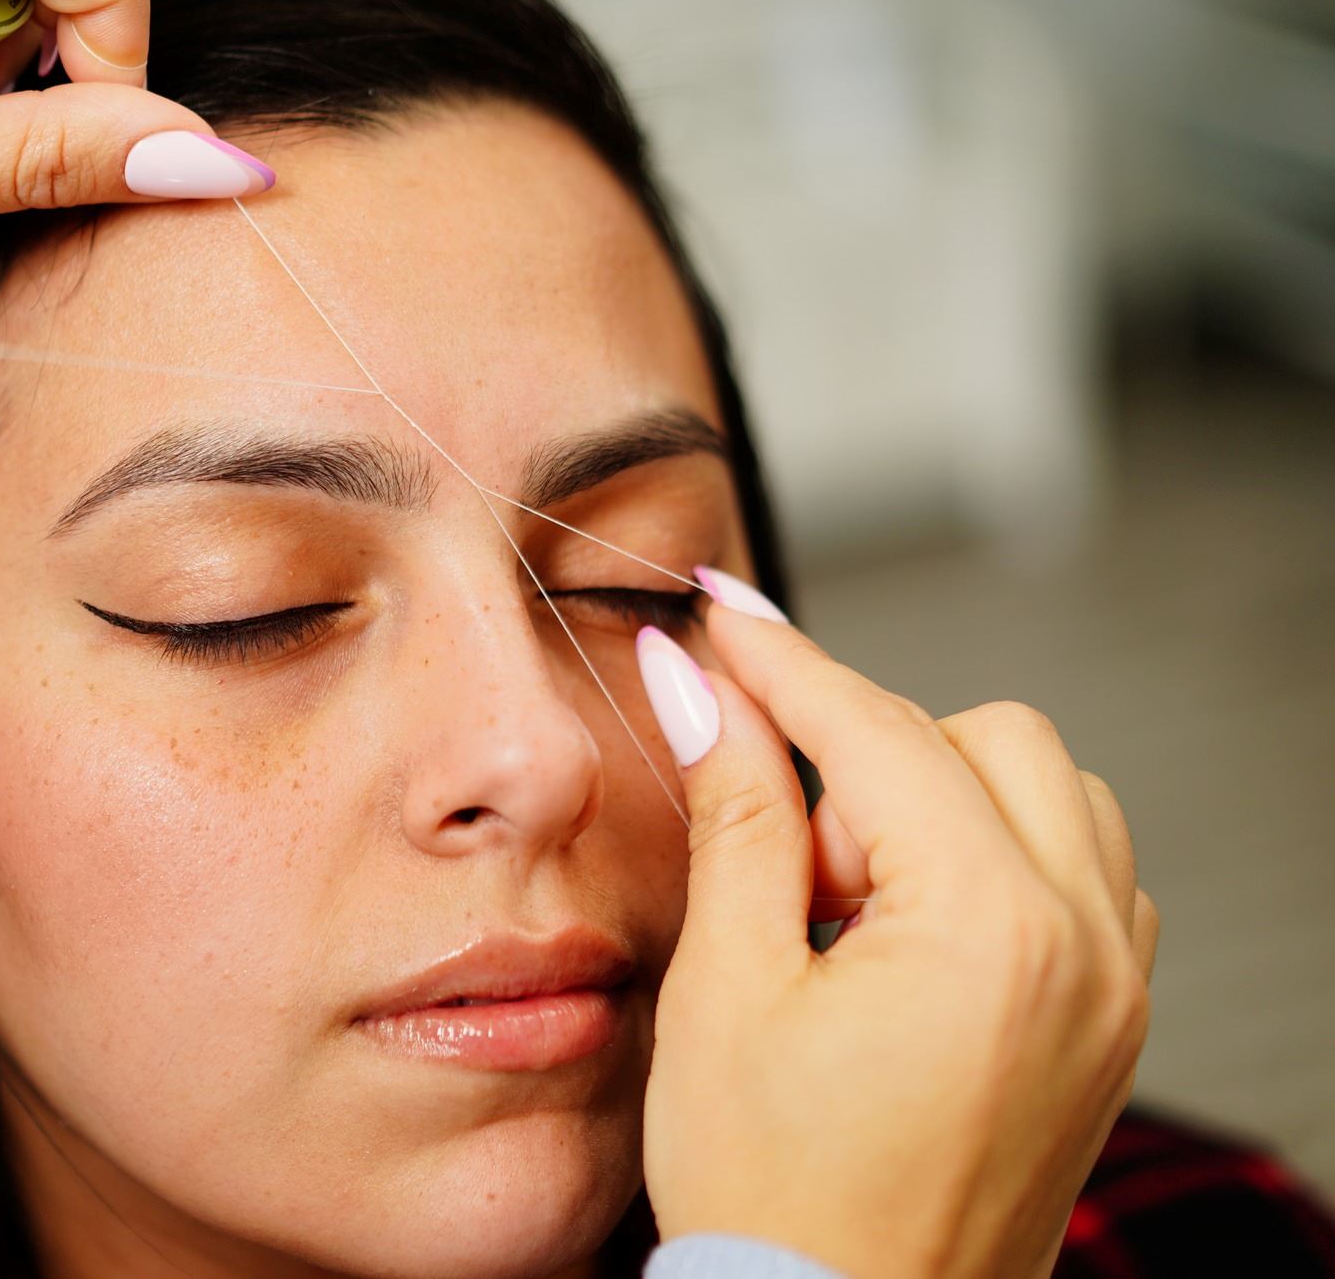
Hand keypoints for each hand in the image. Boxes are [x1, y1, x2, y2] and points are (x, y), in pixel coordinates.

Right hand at [637, 577, 1158, 1278]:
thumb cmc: (776, 1198)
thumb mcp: (726, 988)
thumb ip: (734, 813)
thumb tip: (700, 685)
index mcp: (987, 931)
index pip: (874, 731)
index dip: (779, 661)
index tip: (718, 614)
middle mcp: (1081, 945)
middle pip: (981, 738)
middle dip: (867, 756)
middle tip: (785, 858)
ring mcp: (1112, 987)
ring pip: (1047, 790)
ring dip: (939, 799)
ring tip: (849, 905)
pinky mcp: (1110, 1021)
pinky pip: (1081, 869)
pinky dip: (996, 856)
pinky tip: (909, 929)